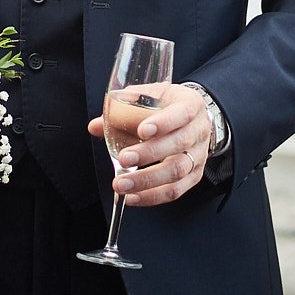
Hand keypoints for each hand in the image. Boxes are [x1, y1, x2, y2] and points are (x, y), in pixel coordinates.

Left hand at [86, 82, 209, 206]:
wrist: (193, 119)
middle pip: (179, 144)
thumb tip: (95, 126)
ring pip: (177, 171)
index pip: (181, 113)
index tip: (142, 130)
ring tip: (121, 184)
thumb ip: (124, 109)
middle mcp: (198, 130)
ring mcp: (198, 155)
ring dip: (147, 180)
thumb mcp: (151, 97)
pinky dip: (152, 196)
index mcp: (190, 105)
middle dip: (149, 154)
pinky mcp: (194, 176)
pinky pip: (175, 191)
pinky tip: (132, 197)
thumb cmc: (167, 106)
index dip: (163, 122)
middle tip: (124, 159)